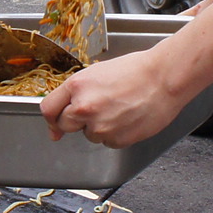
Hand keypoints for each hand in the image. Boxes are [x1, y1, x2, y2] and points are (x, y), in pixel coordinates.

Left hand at [42, 48, 189, 146]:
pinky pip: (108, 141)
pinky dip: (115, 133)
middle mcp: (84, 108)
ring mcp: (100, 126)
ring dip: (99, 127)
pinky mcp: (116, 139)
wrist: (164, 78)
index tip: (55, 123)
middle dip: (75, 122)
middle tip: (95, 111)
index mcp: (77, 86)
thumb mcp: (97, 73)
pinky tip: (128, 117)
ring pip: (89, 134)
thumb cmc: (136, 70)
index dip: (51, 118)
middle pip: (65, 125)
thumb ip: (76, 92)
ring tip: (119, 108)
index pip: (48, 109)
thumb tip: (63, 115)